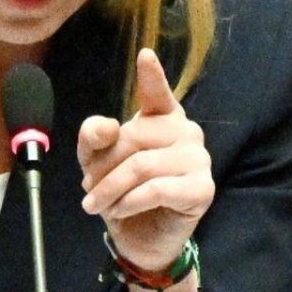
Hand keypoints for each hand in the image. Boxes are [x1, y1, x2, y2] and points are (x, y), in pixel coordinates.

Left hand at [76, 48, 213, 271]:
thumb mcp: (96, 161)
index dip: (151, 75)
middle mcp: (185, 131)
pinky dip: (130, 202)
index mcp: (161, 117)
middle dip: (102, 166)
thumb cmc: (121, 190)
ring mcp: (199, 158)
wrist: (139, 237)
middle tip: (88, 188)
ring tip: (97, 203)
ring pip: (142, 166)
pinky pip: (157, 189)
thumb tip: (107, 126)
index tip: (144, 55)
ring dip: (111, 189)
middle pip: (133, 137)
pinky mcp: (203, 188)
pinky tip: (119, 210)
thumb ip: (94, 138)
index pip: (157, 92)